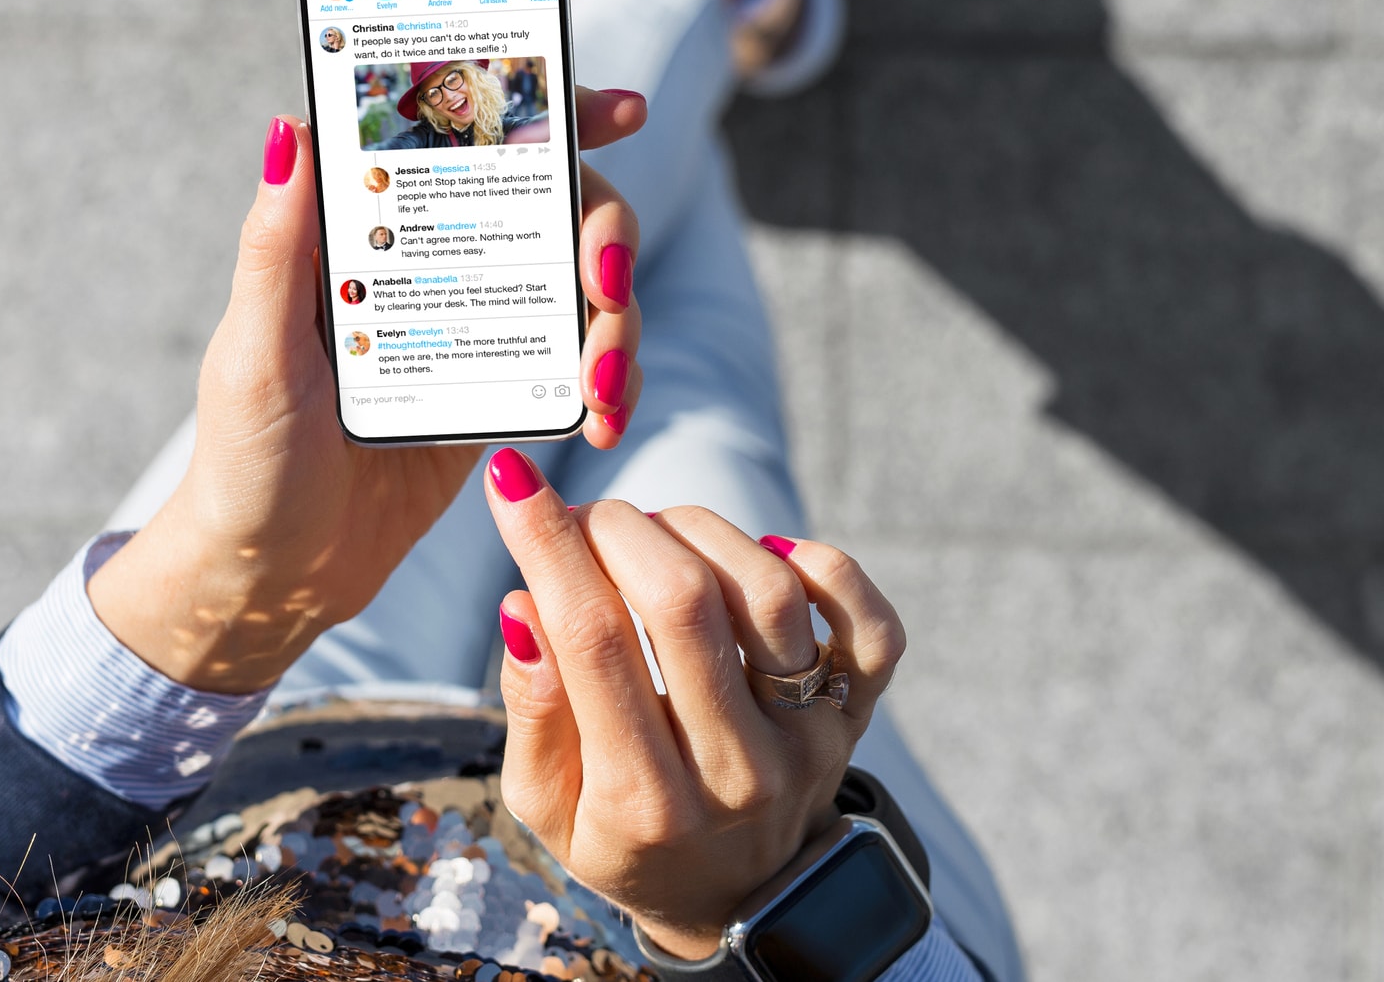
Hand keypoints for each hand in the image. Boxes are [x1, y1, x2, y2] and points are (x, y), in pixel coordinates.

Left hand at [86, 89, 647, 692]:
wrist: (275, 575)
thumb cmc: (244, 459)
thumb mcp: (256, 353)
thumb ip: (276, 246)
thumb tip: (290, 125)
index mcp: (365, 227)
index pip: (464, 139)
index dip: (548, 110)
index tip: (621, 108)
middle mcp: (429, 258)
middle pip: (553, 203)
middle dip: (606, 232)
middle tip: (607, 283)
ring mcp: (473, 322)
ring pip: (581, 282)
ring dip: (617, 322)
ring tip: (606, 389)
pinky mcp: (500, 387)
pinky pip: (577, 360)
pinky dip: (608, 380)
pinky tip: (604, 417)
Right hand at [483, 448, 907, 959]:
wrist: (736, 901)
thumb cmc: (623, 837)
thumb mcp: (546, 804)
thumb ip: (533, 709)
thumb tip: (525, 604)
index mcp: (644, 801)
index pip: (592, 640)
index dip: (546, 543)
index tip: (513, 481)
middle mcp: (737, 772)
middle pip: (683, 602)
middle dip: (619, 529)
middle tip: (589, 520)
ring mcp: (808, 742)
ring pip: (769, 593)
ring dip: (699, 531)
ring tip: (657, 535)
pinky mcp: (857, 716)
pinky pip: (870, 623)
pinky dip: (822, 565)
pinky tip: (764, 554)